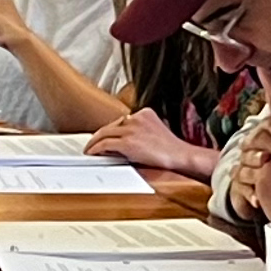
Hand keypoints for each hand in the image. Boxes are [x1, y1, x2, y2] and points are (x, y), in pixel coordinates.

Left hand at [89, 107, 210, 178]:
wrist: (180, 156)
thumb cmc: (171, 150)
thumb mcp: (155, 133)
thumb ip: (140, 133)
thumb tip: (122, 143)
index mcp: (145, 113)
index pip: (122, 120)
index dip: (112, 130)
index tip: (105, 137)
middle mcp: (137, 117)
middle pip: (111, 125)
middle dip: (100, 135)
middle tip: (92, 144)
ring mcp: (132, 129)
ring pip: (104, 133)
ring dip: (94, 142)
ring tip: (89, 149)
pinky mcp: (127, 142)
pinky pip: (105, 144)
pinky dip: (95, 149)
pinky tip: (92, 153)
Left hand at [244, 69, 270, 222]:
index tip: (262, 66)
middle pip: (261, 126)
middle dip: (261, 137)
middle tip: (268, 154)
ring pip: (249, 145)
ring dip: (253, 158)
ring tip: (266, 174)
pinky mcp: (261, 176)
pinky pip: (244, 168)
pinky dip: (248, 178)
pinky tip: (259, 188)